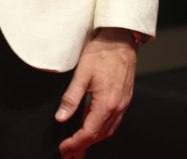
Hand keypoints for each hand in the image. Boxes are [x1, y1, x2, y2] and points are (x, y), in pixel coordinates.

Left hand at [56, 28, 138, 156]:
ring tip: (79, 146)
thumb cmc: (102, 52)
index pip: (88, 132)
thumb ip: (71, 97)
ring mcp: (123, 104)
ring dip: (93, 140)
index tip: (63, 148)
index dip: (74, 143)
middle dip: (83, 146)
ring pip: (108, 131)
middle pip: (99, 136)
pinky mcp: (124, 99)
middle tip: (68, 153)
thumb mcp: (82, 73)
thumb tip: (61, 117)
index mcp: (106, 103)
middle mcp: (117, 107)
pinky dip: (102, 130)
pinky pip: (114, 122)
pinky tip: (94, 128)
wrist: (121, 39)